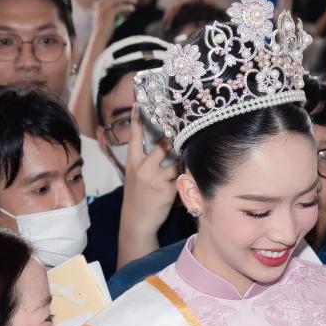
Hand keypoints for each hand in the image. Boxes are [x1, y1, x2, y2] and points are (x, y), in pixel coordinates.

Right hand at [93, 0, 136, 34]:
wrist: (99, 37)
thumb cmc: (105, 28)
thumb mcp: (108, 15)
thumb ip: (113, 7)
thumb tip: (123, 1)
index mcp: (99, 1)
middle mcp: (100, 2)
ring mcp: (103, 7)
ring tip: (135, 1)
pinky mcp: (108, 13)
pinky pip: (120, 7)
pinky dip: (127, 7)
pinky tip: (132, 8)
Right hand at [117, 106, 178, 264]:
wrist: (137, 222)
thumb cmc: (138, 198)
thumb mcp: (135, 178)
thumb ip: (145, 162)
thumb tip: (162, 147)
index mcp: (132, 164)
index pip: (134, 137)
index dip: (137, 119)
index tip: (139, 102)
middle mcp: (142, 168)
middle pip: (161, 144)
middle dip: (173, 136)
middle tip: (182, 124)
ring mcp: (155, 178)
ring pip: (175, 159)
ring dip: (184, 155)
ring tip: (191, 149)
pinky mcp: (167, 189)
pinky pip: (182, 175)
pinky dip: (187, 173)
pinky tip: (192, 174)